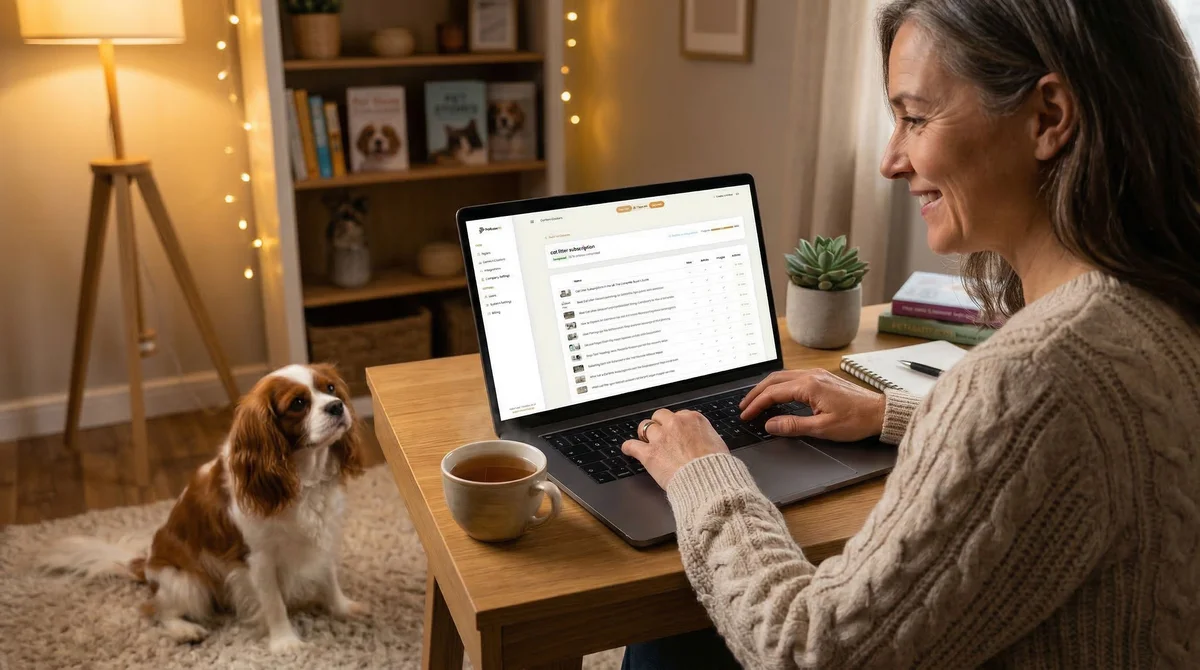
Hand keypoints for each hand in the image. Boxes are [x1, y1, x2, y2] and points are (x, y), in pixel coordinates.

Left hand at [622, 408, 729, 489]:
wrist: (708, 481)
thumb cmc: (716, 467)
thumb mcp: (718, 444)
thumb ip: (705, 437)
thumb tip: (703, 441)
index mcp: (693, 419)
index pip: (679, 414)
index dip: (676, 424)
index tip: (676, 430)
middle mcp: (675, 424)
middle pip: (660, 416)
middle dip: (659, 424)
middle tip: (659, 433)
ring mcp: (661, 438)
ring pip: (644, 427)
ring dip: (644, 433)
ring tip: (644, 439)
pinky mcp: (650, 453)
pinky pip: (632, 445)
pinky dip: (629, 448)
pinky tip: (628, 450)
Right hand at [739, 369, 884, 441]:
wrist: (880, 413)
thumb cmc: (856, 420)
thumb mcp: (823, 428)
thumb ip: (793, 425)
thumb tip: (770, 424)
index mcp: (809, 386)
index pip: (773, 393)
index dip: (756, 405)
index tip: (746, 415)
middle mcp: (811, 376)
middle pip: (774, 380)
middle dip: (756, 393)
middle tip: (744, 407)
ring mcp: (817, 375)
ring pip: (783, 376)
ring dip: (767, 388)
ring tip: (756, 400)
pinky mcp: (822, 378)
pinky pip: (793, 377)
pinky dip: (779, 385)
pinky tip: (777, 394)